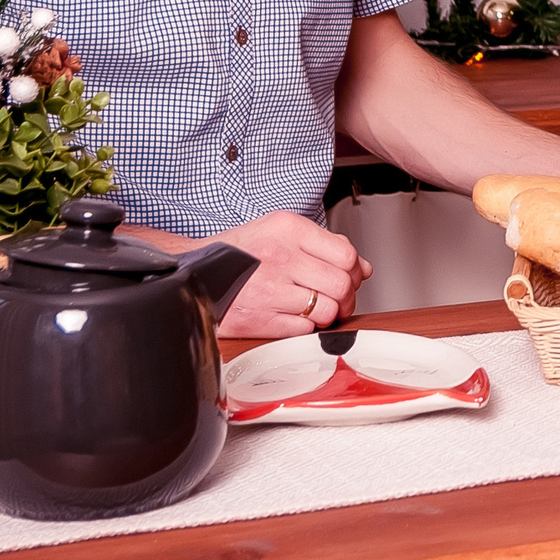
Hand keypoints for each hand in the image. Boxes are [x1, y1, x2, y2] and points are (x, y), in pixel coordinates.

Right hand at [205, 210, 373, 338]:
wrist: (196, 270)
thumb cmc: (241, 252)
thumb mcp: (282, 231)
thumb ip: (326, 245)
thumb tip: (362, 267)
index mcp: (288, 229)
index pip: (346, 255)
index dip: (354, 272)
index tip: (350, 278)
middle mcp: (278, 257)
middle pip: (341, 285)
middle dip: (347, 298)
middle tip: (339, 300)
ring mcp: (268, 289)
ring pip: (327, 311)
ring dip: (328, 315)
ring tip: (316, 309)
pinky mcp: (257, 319)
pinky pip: (304, 330)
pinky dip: (306, 328)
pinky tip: (295, 317)